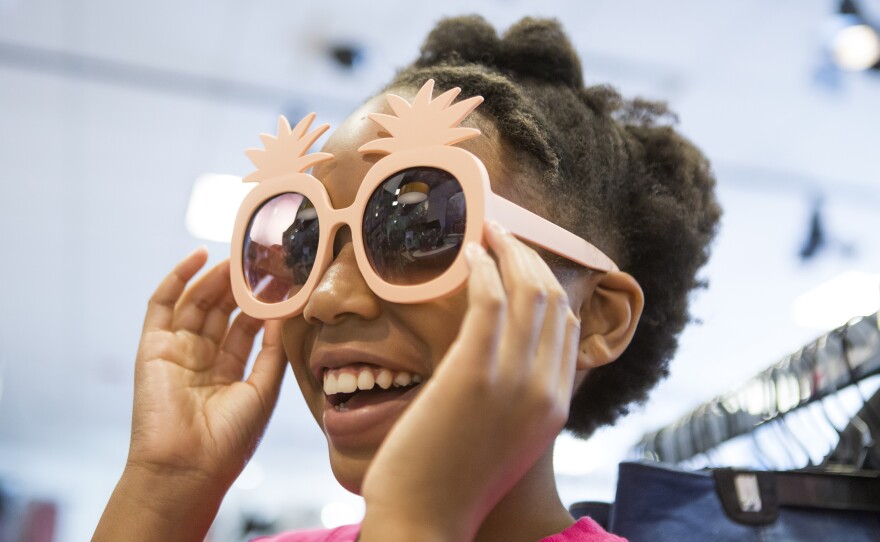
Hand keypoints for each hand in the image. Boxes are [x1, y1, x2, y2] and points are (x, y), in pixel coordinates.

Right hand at [128, 247, 286, 487]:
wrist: (187, 469)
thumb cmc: (230, 439)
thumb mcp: (263, 391)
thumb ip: (272, 351)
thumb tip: (284, 313)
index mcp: (228, 374)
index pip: (246, 328)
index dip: (262, 303)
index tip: (283, 279)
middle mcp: (201, 360)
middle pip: (221, 311)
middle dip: (239, 285)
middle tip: (260, 258)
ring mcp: (176, 352)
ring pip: (197, 303)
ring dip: (217, 278)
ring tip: (239, 255)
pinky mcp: (152, 347)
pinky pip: (162, 305)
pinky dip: (178, 278)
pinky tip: (200, 257)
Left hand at [360, 223, 580, 540]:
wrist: (424, 522)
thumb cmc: (450, 482)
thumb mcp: (500, 441)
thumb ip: (512, 399)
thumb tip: (497, 357)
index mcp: (555, 407)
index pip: (569, 328)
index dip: (548, 284)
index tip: (521, 262)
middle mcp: (546, 390)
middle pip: (554, 300)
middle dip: (530, 257)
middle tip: (502, 234)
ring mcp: (514, 381)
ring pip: (528, 291)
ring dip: (508, 250)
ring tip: (486, 232)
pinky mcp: (475, 373)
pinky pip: (491, 300)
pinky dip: (483, 268)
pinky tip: (468, 254)